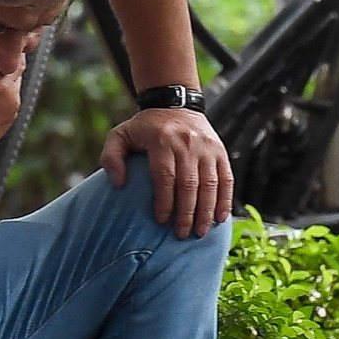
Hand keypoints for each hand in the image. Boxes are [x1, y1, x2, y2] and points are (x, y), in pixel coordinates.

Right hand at [0, 19, 22, 179]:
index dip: (7, 45)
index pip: (18, 56)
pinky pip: (6, 103)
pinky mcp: (4, 127)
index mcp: (5, 84)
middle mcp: (14, 99)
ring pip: (11, 88)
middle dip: (2, 61)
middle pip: (15, 71)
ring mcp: (11, 115)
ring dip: (1, 78)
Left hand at [101, 106, 231, 237]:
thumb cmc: (145, 127)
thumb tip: (118, 183)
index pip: (165, 176)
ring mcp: (206, 147)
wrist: (175, 103)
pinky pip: (226, 178)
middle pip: (189, 183)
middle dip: (186, 212)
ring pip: (210, 183)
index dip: (164, 201)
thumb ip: (112, 157)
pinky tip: (220, 218)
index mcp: (162, 140)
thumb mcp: (120, 135)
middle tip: (182, 234)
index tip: (161, 221)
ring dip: (206, 210)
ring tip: (201, 232)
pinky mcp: (220, 151)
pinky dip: (225, 199)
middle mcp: (187, 143)